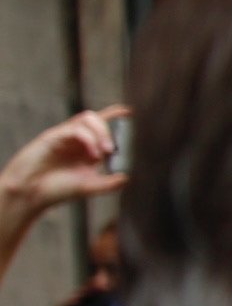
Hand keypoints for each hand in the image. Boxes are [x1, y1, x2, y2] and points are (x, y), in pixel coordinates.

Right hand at [0, 109, 123, 237]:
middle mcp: (75, 138)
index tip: (127, 112)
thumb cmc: (57, 189)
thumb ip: (108, 184)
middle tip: (112, 151)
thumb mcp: (88, 187)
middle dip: (108, 130)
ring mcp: (63, 136)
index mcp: (86, 146)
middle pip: (95, 118)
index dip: (113, 115)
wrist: (31, 194)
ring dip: (100, 132)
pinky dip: (88, 139)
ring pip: (86, 118)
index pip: (100, 124)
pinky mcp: (51, 137)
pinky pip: (73, 129)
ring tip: (105, 152)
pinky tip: (92, 155)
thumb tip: (126, 178)